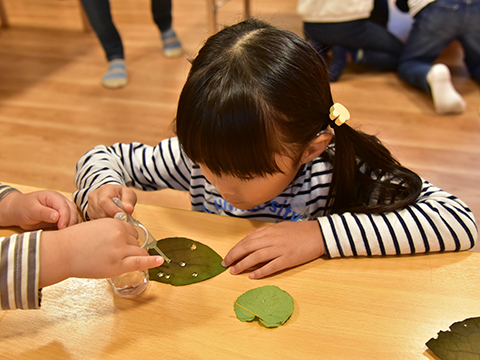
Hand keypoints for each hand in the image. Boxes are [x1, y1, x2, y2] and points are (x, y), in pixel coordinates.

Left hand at [0, 190, 78, 229]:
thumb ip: (44, 213)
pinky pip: (70, 221)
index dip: (65, 217)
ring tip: (66, 234)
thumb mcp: (31, 210)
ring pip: (74, 216)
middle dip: (70, 222)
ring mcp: (62, 209)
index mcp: (53, 197)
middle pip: (72, 211)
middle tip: (65, 233)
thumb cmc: (23, 208)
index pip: (64, 206)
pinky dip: (71, 227)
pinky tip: (68, 233)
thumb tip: (57, 216)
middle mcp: (61, 201)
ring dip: (72, 225)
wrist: (18, 211)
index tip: (62, 228)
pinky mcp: (62, 217)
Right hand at [39, 218, 162, 286]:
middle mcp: (120, 234)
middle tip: (109, 254)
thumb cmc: (75, 241)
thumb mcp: (97, 227)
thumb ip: (112, 231)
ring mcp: (120, 250)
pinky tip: (160, 261)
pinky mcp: (118, 264)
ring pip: (138, 253)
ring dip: (131, 257)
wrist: (61, 252)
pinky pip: (140, 262)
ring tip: (114, 261)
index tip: (118, 245)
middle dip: (128, 248)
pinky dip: (151, 262)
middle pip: (135, 242)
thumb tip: (126, 239)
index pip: (131, 231)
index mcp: (115, 223)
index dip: (126, 239)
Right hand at [86, 184, 136, 219]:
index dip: (113, 210)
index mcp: (103, 190)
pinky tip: (112, 220)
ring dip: (110, 221)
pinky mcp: (90, 215)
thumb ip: (129, 200)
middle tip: (123, 219)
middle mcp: (94, 197)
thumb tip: (129, 209)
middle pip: (100, 212)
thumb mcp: (128, 194)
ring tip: (118, 218)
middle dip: (113, 217)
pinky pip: (97, 222)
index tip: (123, 216)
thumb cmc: (121, 194)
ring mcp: (90, 206)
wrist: (113, 195)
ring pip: (98, 219)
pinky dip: (105, 224)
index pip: (104, 201)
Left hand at [222, 220, 325, 278]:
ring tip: (234, 271)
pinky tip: (252, 276)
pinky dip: (261, 271)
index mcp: (269, 231)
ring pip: (256, 257)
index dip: (235, 248)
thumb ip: (264, 233)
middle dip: (234, 256)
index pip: (247, 240)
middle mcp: (272, 239)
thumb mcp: (279, 227)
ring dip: (243, 264)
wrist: (319, 234)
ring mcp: (280, 249)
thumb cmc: (299, 231)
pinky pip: (271, 266)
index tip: (228, 256)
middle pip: (248, 247)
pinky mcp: (289, 259)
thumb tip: (249, 239)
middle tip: (225, 264)